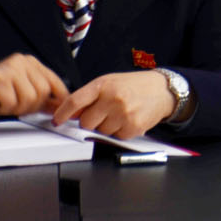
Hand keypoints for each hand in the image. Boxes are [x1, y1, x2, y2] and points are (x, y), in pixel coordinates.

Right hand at [0, 52, 68, 126]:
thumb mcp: (18, 90)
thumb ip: (38, 94)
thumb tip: (60, 106)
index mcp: (29, 62)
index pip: (53, 80)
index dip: (59, 97)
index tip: (59, 111)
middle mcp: (21, 61)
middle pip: (43, 91)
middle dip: (32, 106)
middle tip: (15, 109)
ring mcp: (9, 69)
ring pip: (29, 98)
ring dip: (16, 109)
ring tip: (3, 106)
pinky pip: (11, 103)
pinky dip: (3, 110)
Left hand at [50, 71, 176, 139]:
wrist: (163, 90)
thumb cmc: (134, 86)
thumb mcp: (110, 82)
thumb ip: (90, 96)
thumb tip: (69, 114)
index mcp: (104, 85)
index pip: (75, 101)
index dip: (63, 113)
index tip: (57, 120)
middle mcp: (113, 98)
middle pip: (85, 122)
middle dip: (91, 121)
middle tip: (103, 113)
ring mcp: (123, 113)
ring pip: (99, 132)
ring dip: (106, 127)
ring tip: (119, 114)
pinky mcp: (133, 127)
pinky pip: (114, 137)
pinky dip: (119, 132)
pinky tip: (127, 120)